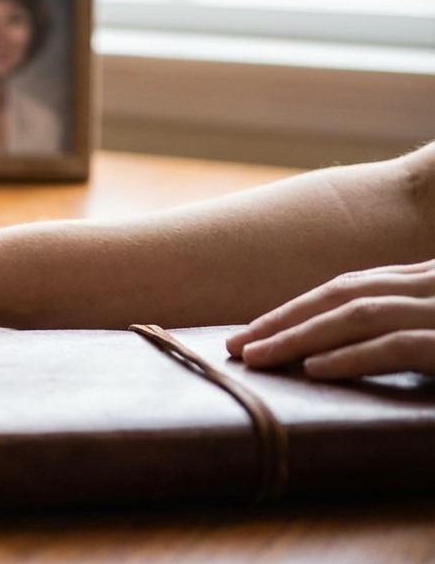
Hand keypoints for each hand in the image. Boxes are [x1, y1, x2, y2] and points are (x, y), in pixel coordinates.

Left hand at [226, 258, 434, 378]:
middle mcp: (432, 285)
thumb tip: (336, 346)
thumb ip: (402, 326)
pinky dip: (351, 357)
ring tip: (256, 357)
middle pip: (343, 295)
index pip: (351, 288)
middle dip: (284, 319)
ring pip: (359, 315)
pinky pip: (397, 346)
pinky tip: (313, 369)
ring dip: (301, 336)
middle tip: (235, 344)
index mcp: (427, 280)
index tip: (254, 331)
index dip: (298, 308)